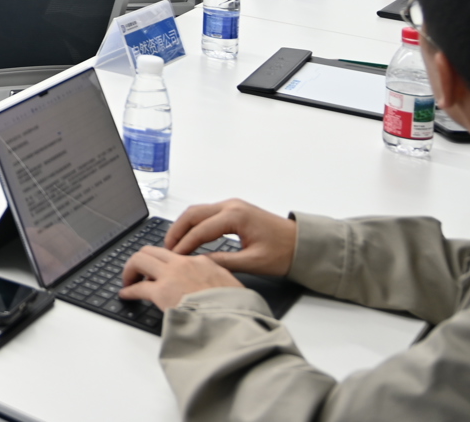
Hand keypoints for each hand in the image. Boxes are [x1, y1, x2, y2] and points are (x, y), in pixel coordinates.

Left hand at [119, 246, 241, 309]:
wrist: (234, 320)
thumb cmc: (237, 309)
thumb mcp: (234, 288)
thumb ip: (220, 281)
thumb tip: (217, 287)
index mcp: (202, 262)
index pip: (175, 256)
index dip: (164, 264)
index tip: (160, 272)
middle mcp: (184, 264)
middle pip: (152, 251)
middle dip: (141, 260)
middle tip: (138, 273)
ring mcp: (171, 276)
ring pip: (140, 260)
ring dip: (131, 270)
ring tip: (129, 281)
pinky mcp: (161, 292)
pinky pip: (138, 287)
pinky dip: (129, 290)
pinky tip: (127, 295)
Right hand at [165, 199, 297, 275]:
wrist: (303, 243)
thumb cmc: (283, 252)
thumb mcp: (253, 262)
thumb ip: (223, 262)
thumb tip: (199, 264)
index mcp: (235, 216)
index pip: (201, 230)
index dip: (185, 245)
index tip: (174, 258)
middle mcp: (231, 205)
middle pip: (193, 214)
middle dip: (177, 230)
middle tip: (167, 248)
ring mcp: (232, 205)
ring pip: (197, 211)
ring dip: (183, 226)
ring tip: (174, 243)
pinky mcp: (234, 209)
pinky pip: (206, 213)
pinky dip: (194, 224)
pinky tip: (190, 237)